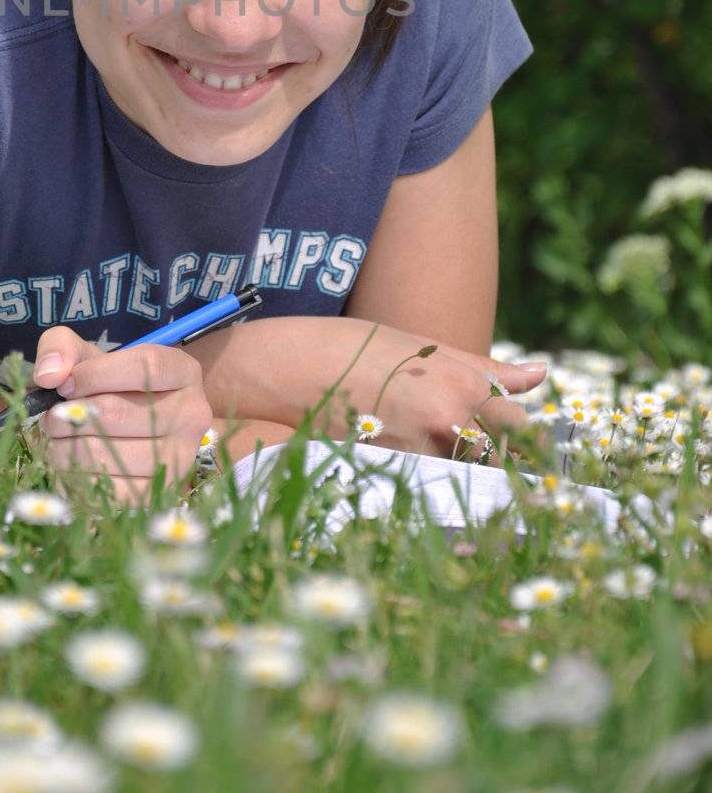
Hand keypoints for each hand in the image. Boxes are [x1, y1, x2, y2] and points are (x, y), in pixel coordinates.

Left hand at [29, 327, 214, 506]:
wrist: (126, 431)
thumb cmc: (107, 386)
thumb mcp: (87, 355)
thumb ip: (61, 346)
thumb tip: (49, 375)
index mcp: (183, 371)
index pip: (145, 366)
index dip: (96, 374)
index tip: (65, 385)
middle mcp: (192, 414)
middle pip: (119, 413)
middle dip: (71, 415)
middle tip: (52, 417)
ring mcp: (179, 458)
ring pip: (107, 452)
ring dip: (65, 447)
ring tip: (57, 439)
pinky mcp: (158, 493)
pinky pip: (107, 488)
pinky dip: (74, 477)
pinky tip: (67, 464)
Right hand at [331, 321, 550, 467]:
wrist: (294, 370)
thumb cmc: (362, 348)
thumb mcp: (427, 348)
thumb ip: (488, 369)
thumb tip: (543, 373)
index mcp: (463, 384)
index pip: (520, 427)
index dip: (530, 442)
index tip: (536, 453)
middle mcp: (450, 423)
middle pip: (501, 461)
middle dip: (502, 464)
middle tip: (493, 464)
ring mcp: (421, 454)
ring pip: (466, 478)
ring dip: (465, 474)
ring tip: (439, 457)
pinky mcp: (395, 478)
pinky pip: (432, 489)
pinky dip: (432, 484)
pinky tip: (416, 469)